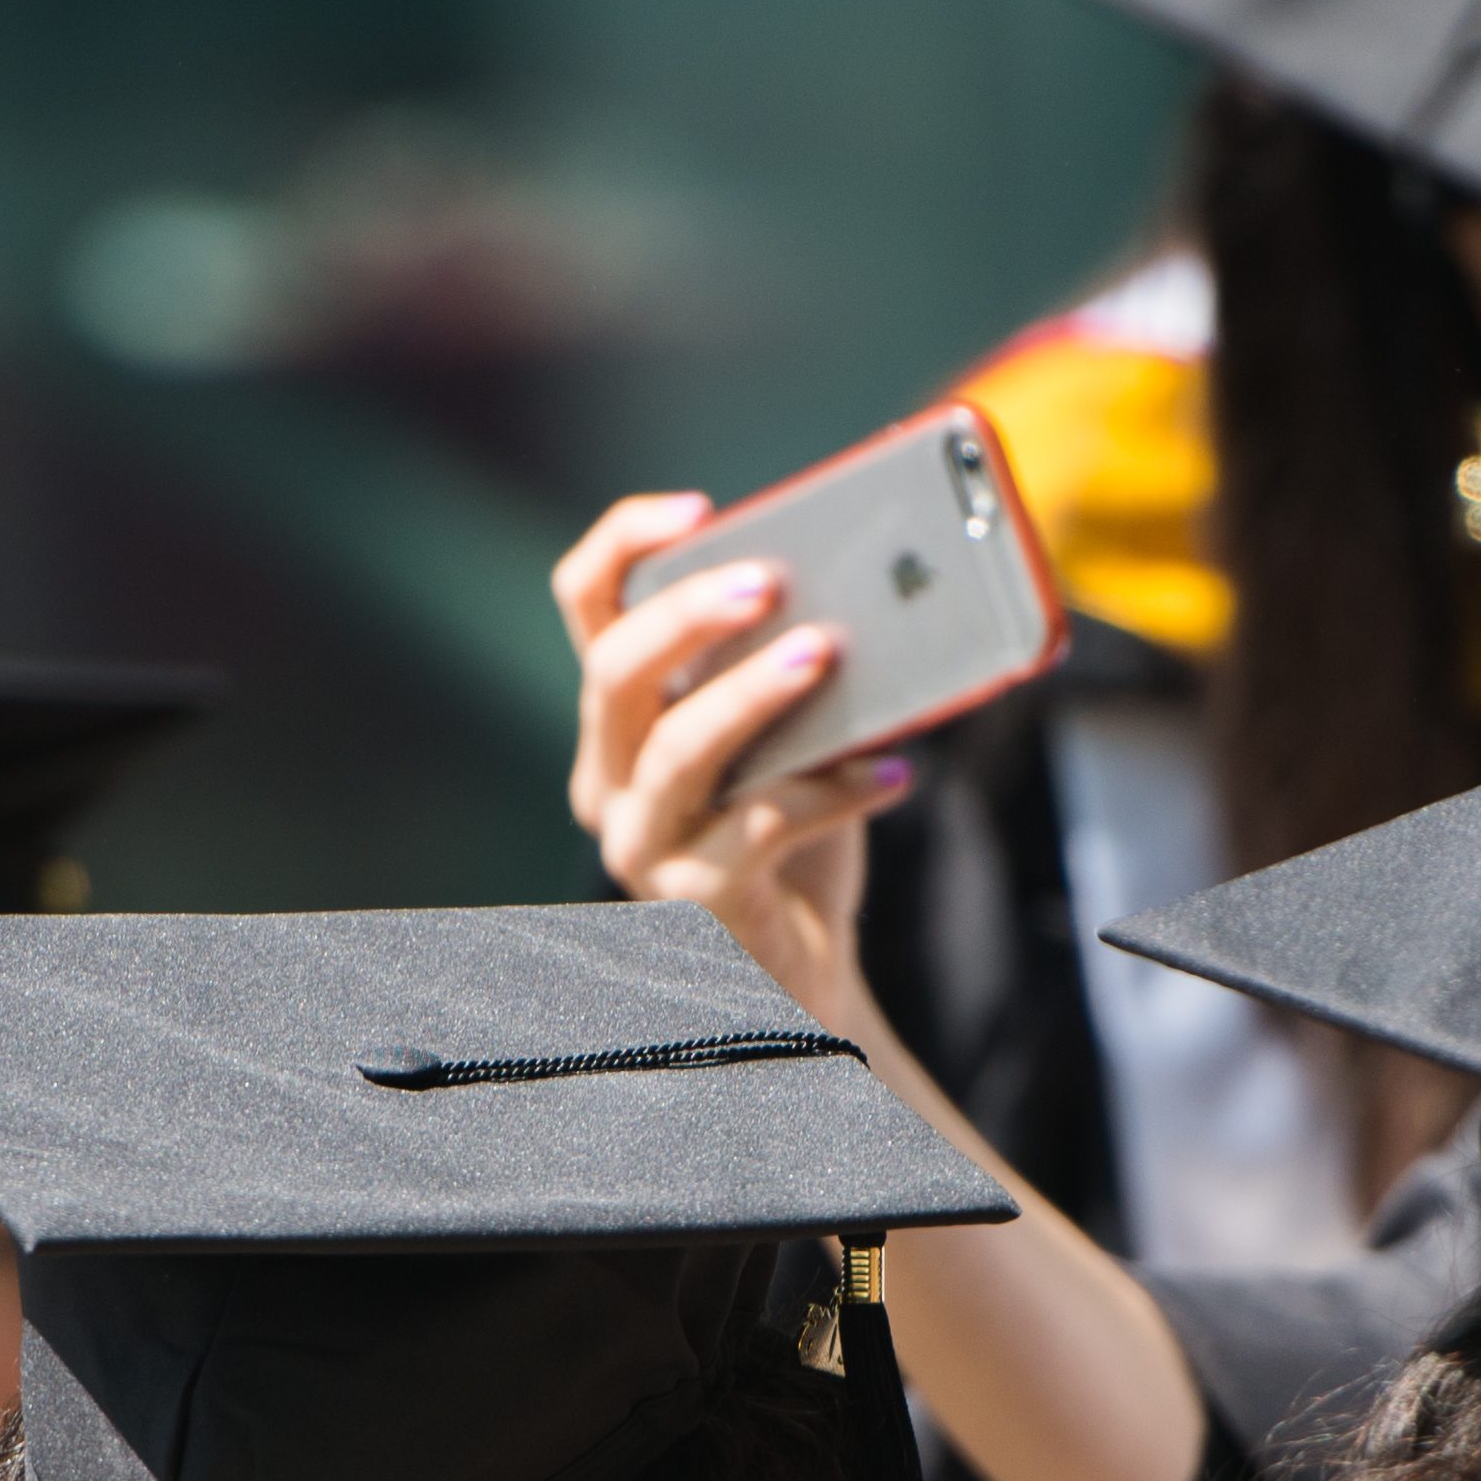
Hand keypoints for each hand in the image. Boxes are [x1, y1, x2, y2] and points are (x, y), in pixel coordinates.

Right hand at [556, 494, 906, 1017]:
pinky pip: (760, 827)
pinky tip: (895, 774)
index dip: (625, 543)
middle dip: (687, 616)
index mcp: (620, 718)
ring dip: (753, 695)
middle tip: (768, 583)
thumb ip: (793, 672)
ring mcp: (642, 844)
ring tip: (826, 656)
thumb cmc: (793, 838)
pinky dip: (834, 793)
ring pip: (677, 751)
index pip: (585, 604)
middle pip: (614, 672)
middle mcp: (610, 777)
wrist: (802, 971)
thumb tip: (867, 590)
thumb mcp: (786, 739)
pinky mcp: (695, 899)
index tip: (699, 509)